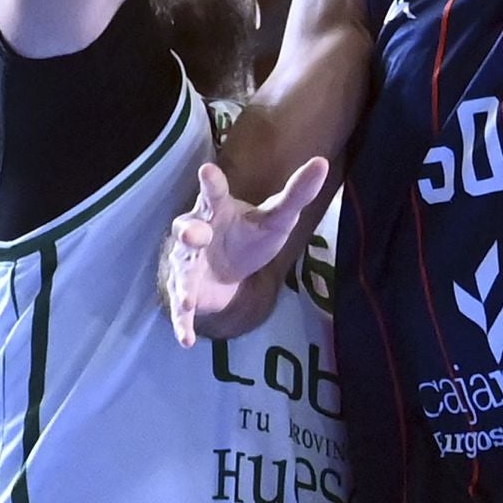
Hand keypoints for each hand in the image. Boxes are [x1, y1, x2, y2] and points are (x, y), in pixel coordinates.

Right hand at [164, 156, 328, 346]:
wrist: (229, 269)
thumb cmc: (249, 235)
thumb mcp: (277, 216)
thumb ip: (297, 192)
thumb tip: (322, 162)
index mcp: (217, 208)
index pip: (214, 192)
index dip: (211, 183)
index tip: (208, 171)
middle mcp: (196, 232)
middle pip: (186, 228)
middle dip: (188, 231)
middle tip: (195, 234)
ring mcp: (188, 263)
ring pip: (180, 269)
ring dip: (181, 282)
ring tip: (186, 295)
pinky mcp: (187, 290)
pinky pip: (181, 309)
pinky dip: (182, 323)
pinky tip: (187, 340)